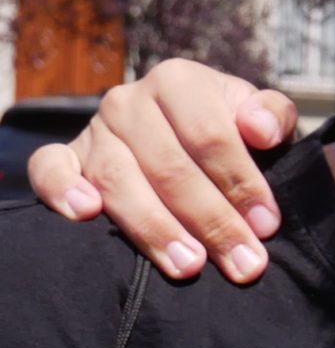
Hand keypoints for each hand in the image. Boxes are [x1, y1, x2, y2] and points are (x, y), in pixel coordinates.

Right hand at [27, 64, 297, 283]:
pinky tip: (86, 214)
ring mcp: (94, 130)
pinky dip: (62, 190)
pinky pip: (49, 169)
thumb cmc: (234, 134)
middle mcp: (129, 101)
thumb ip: (272, 116)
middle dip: (211, 221)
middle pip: (169, 167)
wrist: (191, 140)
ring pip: (119, 180)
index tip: (267, 225)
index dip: (241, 182)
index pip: (210, 135)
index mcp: (179, 81)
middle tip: (242, 263)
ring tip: (189, 265)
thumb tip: (261, 130)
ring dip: (155, 228)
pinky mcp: (66, 157)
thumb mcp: (262, 119)